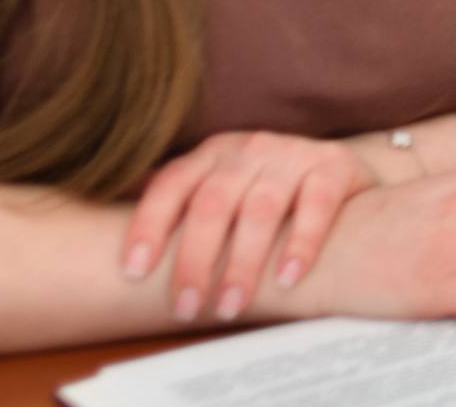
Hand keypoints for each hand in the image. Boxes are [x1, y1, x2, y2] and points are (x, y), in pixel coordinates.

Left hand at [124, 131, 384, 321]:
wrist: (343, 171)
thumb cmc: (269, 187)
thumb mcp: (221, 182)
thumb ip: (179, 195)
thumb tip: (111, 197)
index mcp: (213, 151)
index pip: (172, 185)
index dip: (149, 226)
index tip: (134, 272)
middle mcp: (250, 148)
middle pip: (213, 203)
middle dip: (196, 260)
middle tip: (187, 307)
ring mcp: (293, 154)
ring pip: (260, 209)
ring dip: (242, 263)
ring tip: (231, 306)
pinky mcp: (334, 166)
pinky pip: (316, 205)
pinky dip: (301, 243)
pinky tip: (288, 277)